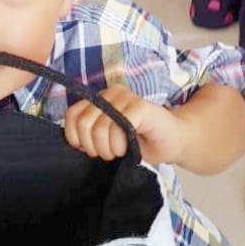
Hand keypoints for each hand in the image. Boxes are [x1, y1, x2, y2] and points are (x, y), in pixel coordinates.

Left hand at [65, 85, 183, 166]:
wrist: (172, 141)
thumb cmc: (139, 142)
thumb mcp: (108, 138)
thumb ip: (91, 134)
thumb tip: (74, 142)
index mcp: (101, 98)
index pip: (72, 115)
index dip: (75, 137)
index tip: (89, 150)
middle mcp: (112, 92)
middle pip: (84, 123)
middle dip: (93, 147)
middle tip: (108, 152)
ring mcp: (127, 97)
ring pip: (100, 128)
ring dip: (109, 149)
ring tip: (121, 150)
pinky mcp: (141, 106)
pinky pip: (119, 127)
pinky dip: (121, 144)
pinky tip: (130, 146)